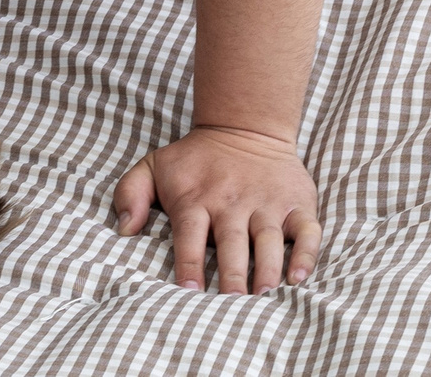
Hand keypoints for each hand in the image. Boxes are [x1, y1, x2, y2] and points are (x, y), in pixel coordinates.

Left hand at [112, 126, 321, 293]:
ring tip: (264, 294)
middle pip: (232, 242)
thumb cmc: (195, 159)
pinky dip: (306, 253)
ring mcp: (267, 203)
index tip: (188, 291)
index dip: (189, 262)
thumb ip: (130, 193)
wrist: (244, 126)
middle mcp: (232, 202)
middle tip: (232, 303)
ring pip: (269, 239)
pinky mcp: (297, 203)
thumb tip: (123, 230)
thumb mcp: (154, 165)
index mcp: (196, 198)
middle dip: (232, 274)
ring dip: (268, 268)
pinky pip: (307, 230)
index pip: (190, 235)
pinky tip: (299, 276)